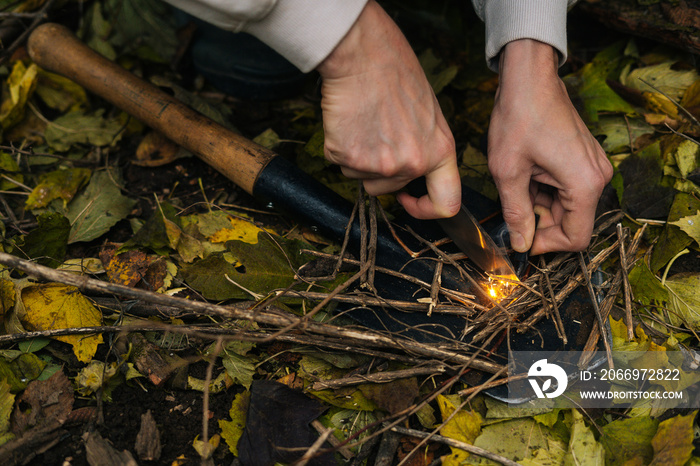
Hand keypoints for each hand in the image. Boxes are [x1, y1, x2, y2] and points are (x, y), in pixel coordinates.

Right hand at [316, 1, 460, 218]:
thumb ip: (424, 146)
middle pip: (389, 188)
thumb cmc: (394, 72)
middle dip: (379, 168)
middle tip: (375, 131)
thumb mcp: (428, 112)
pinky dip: (339, 145)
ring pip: (361, 177)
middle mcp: (412, 164)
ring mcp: (379, 164)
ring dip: (358, 157)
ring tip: (363, 121)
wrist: (362, 54)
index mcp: (439, 151)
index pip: (447, 203)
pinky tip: (347, 120)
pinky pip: (339, 162)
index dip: (426, 208)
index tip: (409, 200)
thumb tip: (414, 168)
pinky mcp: (349, 158)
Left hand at [487, 39, 612, 254]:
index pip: (576, 238)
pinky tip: (526, 174)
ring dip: (539, 205)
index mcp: (585, 184)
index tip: (521, 240)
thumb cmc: (519, 117)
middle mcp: (598, 177)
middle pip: (571, 222)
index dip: (546, 245)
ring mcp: (593, 166)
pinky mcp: (584, 159)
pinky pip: (567, 189)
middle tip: (512, 208)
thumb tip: (521, 244)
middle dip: (539, 222)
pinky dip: (544, 191)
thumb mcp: (508, 172)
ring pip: (567, 206)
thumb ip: (516, 213)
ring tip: (516, 183)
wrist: (529, 79)